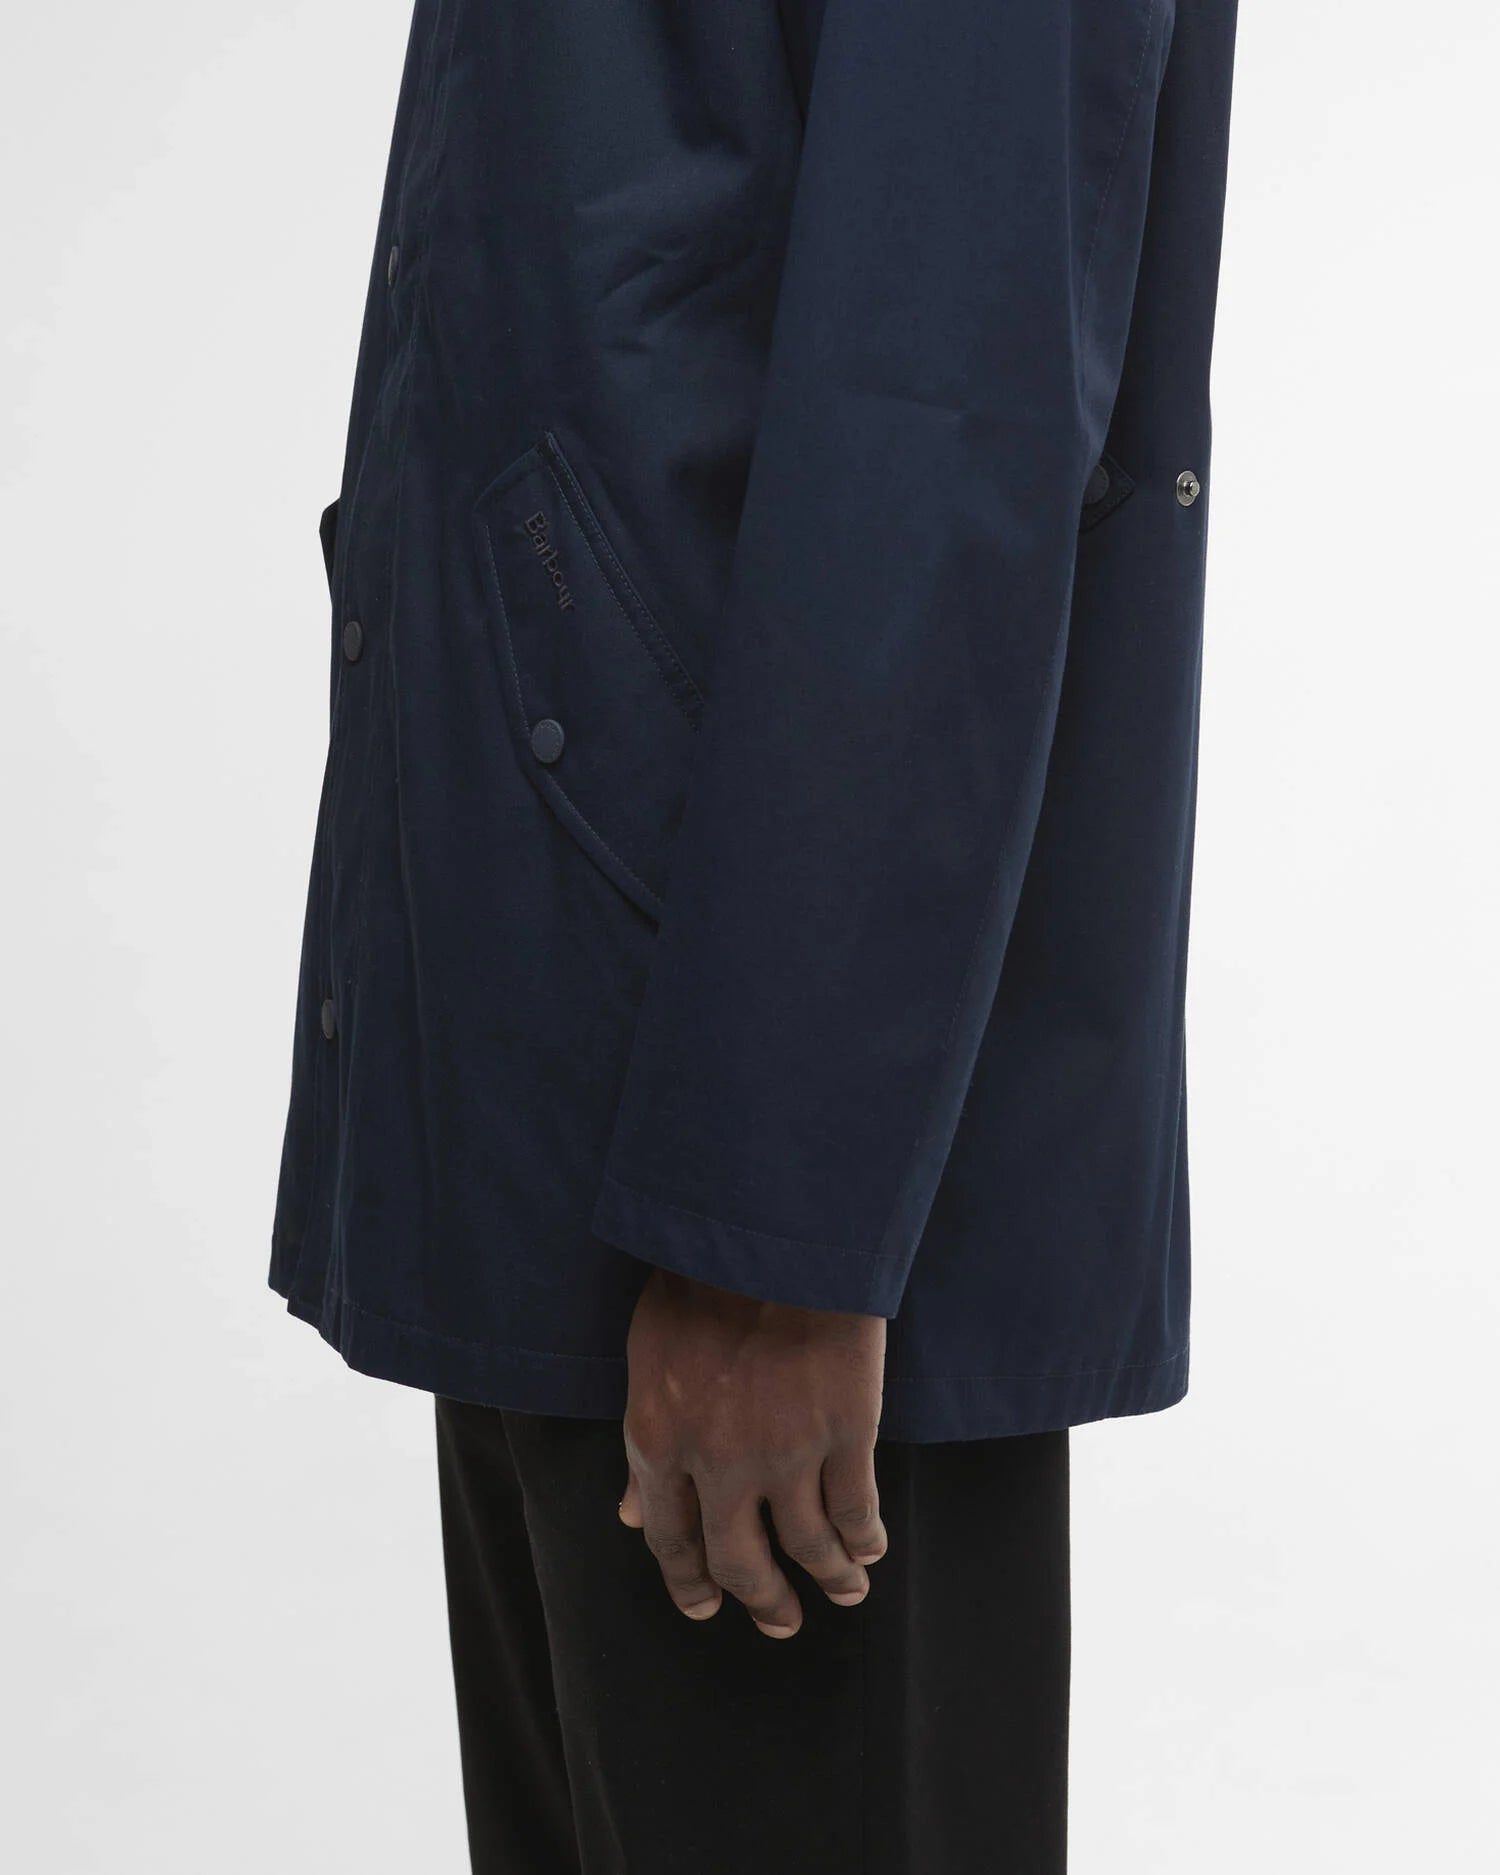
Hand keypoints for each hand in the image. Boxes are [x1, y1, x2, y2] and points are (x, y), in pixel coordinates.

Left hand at [619, 1268, 887, 1637]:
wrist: (769, 1232)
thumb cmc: (698, 1279)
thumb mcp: (649, 1361)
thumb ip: (644, 1446)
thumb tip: (630, 1514)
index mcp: (660, 1442)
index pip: (672, 1539)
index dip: (690, 1583)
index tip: (706, 1609)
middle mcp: (721, 1463)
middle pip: (741, 1561)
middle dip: (762, 1601)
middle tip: (780, 1624)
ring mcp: (788, 1452)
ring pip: (809, 1545)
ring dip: (828, 1578)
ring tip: (845, 1591)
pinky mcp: (846, 1431)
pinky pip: (856, 1509)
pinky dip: (864, 1537)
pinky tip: (869, 1547)